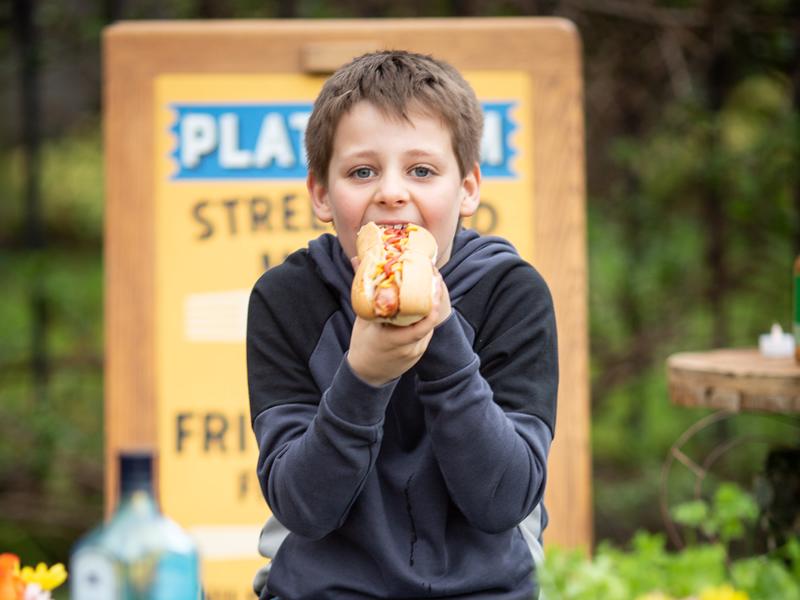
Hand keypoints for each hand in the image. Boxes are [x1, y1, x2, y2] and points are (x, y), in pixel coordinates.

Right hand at [347, 260, 450, 386]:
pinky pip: (426, 331)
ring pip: (430, 324)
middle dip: (435, 297)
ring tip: (432, 284)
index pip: (423, 321)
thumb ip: (364, 290)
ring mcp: (416, 350)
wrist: (367, 374)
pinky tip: (426, 303)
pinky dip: (426, 317)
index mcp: (394, 338)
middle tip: (435, 276)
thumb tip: (356, 260)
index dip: (433, 301)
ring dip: (432, 306)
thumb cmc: (362, 344)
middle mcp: (409, 346)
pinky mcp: (419, 352)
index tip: (434, 281)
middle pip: (430, 319)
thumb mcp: (362, 318)